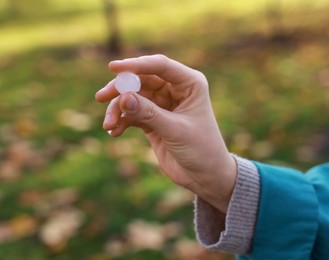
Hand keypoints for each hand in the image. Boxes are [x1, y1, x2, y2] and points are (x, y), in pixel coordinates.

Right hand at [95, 54, 236, 212]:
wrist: (205, 176)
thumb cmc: (201, 150)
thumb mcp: (175, 131)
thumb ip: (149, 114)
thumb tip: (123, 97)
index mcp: (190, 84)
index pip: (160, 66)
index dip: (136, 65)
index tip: (113, 68)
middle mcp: (175, 89)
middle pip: (142, 79)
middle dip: (121, 89)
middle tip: (101, 98)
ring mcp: (163, 104)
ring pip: (133, 97)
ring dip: (118, 108)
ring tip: (109, 125)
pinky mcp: (153, 119)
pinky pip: (132, 113)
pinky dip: (122, 120)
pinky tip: (115, 132)